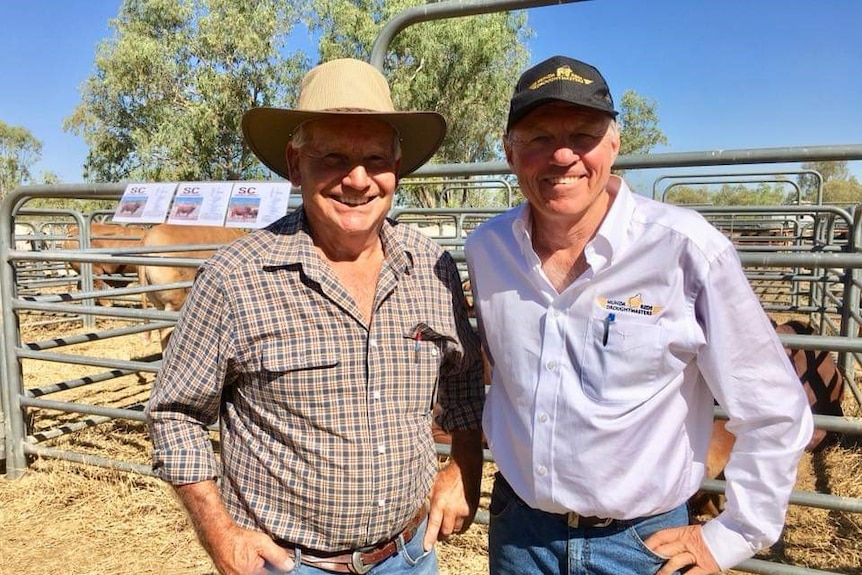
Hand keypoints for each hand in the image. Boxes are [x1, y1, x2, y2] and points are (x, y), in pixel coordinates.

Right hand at [209, 524, 295, 574]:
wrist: (219, 537)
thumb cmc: (239, 540)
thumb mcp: (263, 543)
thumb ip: (278, 556)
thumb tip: (289, 566)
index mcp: (253, 574)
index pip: (273, 574)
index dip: (277, 566)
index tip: (276, 560)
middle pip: (264, 573)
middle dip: (267, 566)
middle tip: (261, 555)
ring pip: (255, 572)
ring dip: (259, 566)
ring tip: (252, 555)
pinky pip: (245, 571)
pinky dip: (249, 566)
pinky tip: (246, 557)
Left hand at [422, 429, 482, 550]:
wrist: (466, 469)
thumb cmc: (445, 476)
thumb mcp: (430, 485)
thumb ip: (423, 499)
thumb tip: (411, 510)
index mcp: (440, 502)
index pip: (434, 525)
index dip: (430, 538)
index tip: (426, 548)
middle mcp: (452, 509)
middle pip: (445, 532)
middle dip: (440, 535)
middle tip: (436, 533)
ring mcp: (464, 511)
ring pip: (455, 530)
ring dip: (449, 529)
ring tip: (445, 521)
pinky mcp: (472, 511)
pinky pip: (464, 526)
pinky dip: (458, 526)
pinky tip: (454, 519)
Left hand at [644, 525, 720, 574]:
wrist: (733, 536)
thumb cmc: (710, 537)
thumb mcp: (691, 535)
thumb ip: (677, 540)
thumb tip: (659, 547)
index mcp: (683, 532)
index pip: (661, 536)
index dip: (650, 542)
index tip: (639, 549)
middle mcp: (688, 542)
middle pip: (666, 549)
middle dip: (654, 557)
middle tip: (642, 564)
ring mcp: (697, 554)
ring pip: (676, 561)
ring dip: (665, 571)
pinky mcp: (707, 566)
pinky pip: (692, 574)